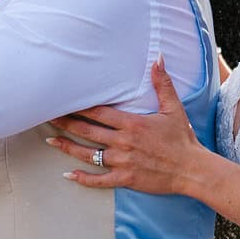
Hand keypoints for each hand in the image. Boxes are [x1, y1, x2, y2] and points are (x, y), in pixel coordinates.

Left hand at [47, 59, 207, 195]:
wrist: (192, 170)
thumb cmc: (183, 138)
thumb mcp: (174, 108)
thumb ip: (162, 83)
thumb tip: (158, 58)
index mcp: (132, 124)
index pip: (98, 112)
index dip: (78, 106)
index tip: (62, 100)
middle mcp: (123, 142)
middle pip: (87, 131)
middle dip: (66, 123)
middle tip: (47, 116)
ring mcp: (122, 161)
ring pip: (88, 154)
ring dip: (67, 147)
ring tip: (50, 140)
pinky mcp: (125, 178)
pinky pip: (99, 180)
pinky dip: (83, 178)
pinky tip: (68, 175)